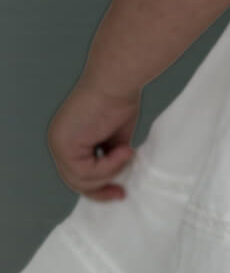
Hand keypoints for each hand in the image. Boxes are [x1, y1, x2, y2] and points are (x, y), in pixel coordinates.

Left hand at [46, 73, 139, 201]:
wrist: (116, 80)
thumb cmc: (119, 98)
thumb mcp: (115, 135)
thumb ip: (110, 155)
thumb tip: (115, 174)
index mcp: (67, 138)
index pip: (77, 173)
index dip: (98, 185)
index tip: (119, 190)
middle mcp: (58, 142)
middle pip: (75, 181)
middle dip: (100, 189)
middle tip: (121, 193)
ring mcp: (59, 144)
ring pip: (81, 180)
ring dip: (110, 172)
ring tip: (127, 152)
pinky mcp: (65, 145)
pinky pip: (87, 172)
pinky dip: (109, 165)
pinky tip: (123, 149)